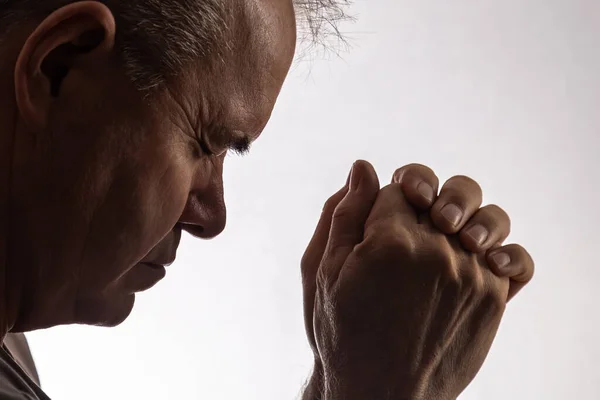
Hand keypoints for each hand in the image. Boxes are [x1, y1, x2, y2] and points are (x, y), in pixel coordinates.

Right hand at [300, 161, 533, 399]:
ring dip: (466, 217)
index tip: (375, 228)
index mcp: (389, 242)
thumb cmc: (342, 332)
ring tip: (448, 235)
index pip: (396, 189)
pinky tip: (482, 256)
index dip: (383, 203)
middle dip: (422, 200)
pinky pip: (517, 259)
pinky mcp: (494, 300)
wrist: (378, 394)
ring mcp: (471, 276)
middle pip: (441, 194)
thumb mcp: (322, 272)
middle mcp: (437, 252)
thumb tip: (365, 168)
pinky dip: (504, 251)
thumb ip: (343, 214)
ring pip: (484, 217)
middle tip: (407, 224)